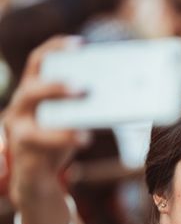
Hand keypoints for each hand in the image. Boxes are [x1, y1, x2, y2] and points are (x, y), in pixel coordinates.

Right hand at [3, 37, 90, 204]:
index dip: (57, 48)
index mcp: (35, 90)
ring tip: (84, 106)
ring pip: (31, 105)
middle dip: (58, 82)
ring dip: (57, 102)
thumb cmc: (58, 144)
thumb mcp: (72, 121)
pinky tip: (84, 137)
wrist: (38, 179)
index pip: (40, 61)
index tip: (81, 44)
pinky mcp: (21, 146)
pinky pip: (39, 138)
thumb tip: (120, 94)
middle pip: (33, 83)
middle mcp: (21, 103)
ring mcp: (17, 124)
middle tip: (85, 86)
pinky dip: (63, 137)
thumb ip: (85, 106)